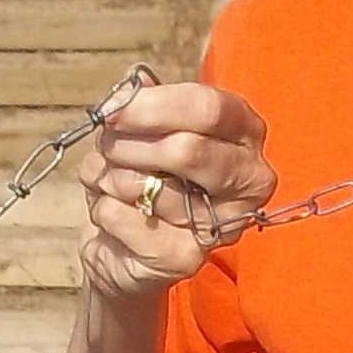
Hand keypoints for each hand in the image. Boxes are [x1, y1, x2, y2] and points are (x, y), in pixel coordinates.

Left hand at [76, 78, 273, 302]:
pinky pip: (125, 218)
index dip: (155, 106)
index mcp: (244, 134)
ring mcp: (222, 223)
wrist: (126, 246)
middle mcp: (249, 179)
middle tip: (107, 146)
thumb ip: (138, 106)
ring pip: (148, 186)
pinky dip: (104, 209)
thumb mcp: (140, 129)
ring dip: (111, 179)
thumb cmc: (143, 173)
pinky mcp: (187, 258)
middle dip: (130, 146)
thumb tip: (126, 94)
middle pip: (187, 150)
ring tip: (114, 184)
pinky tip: (115, 215)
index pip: (209, 109)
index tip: (114, 109)